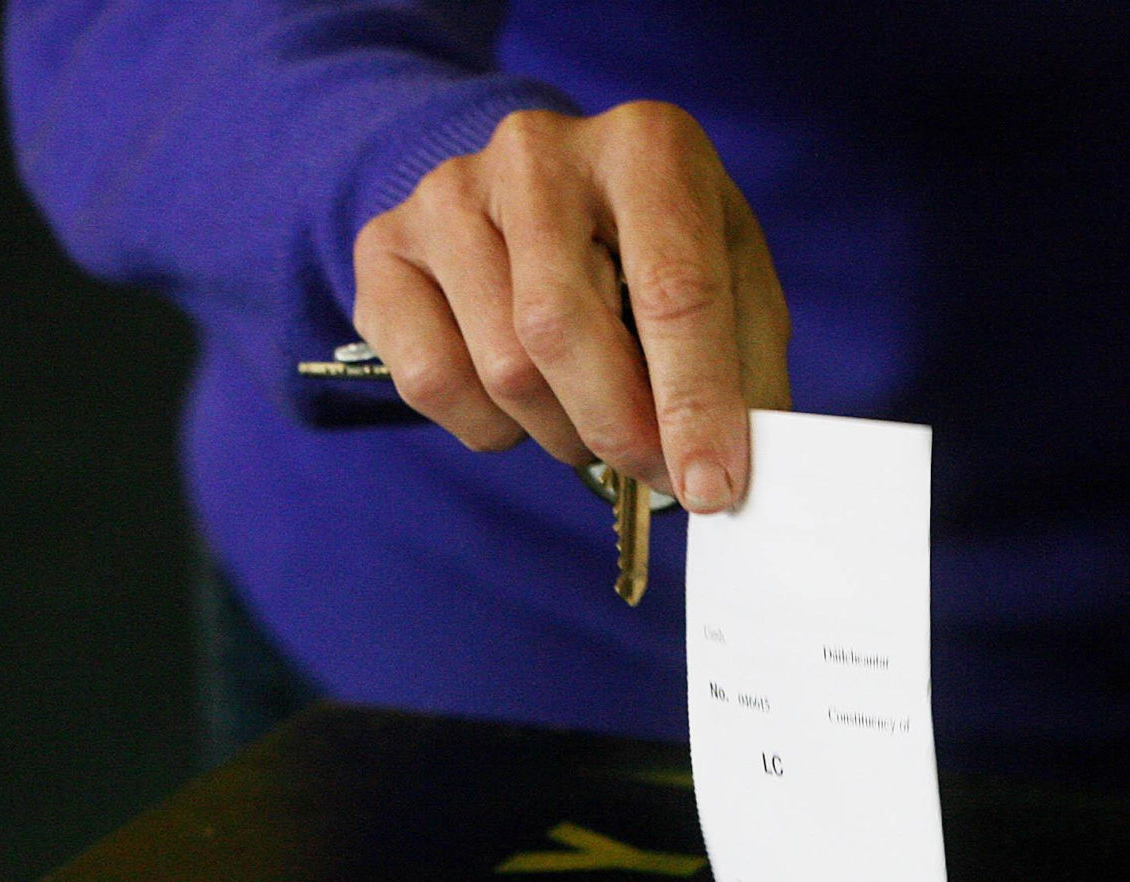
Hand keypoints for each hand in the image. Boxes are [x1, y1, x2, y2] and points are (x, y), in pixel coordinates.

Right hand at [351, 102, 789, 512]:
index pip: (672, 289)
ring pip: (501, 368)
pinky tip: (521, 400)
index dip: (694, 404)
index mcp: (645, 146)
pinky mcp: (386, 247)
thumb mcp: (728, 283)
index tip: (710, 487)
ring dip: (560, 431)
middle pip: (561, 329)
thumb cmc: (652, 247)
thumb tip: (729, 480)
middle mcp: (536, 151)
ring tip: (590, 415)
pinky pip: (431, 382)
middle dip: (617, 429)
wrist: (543, 195)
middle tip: (653, 472)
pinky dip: (489, 426)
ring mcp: (448, 194)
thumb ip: (743, 373)